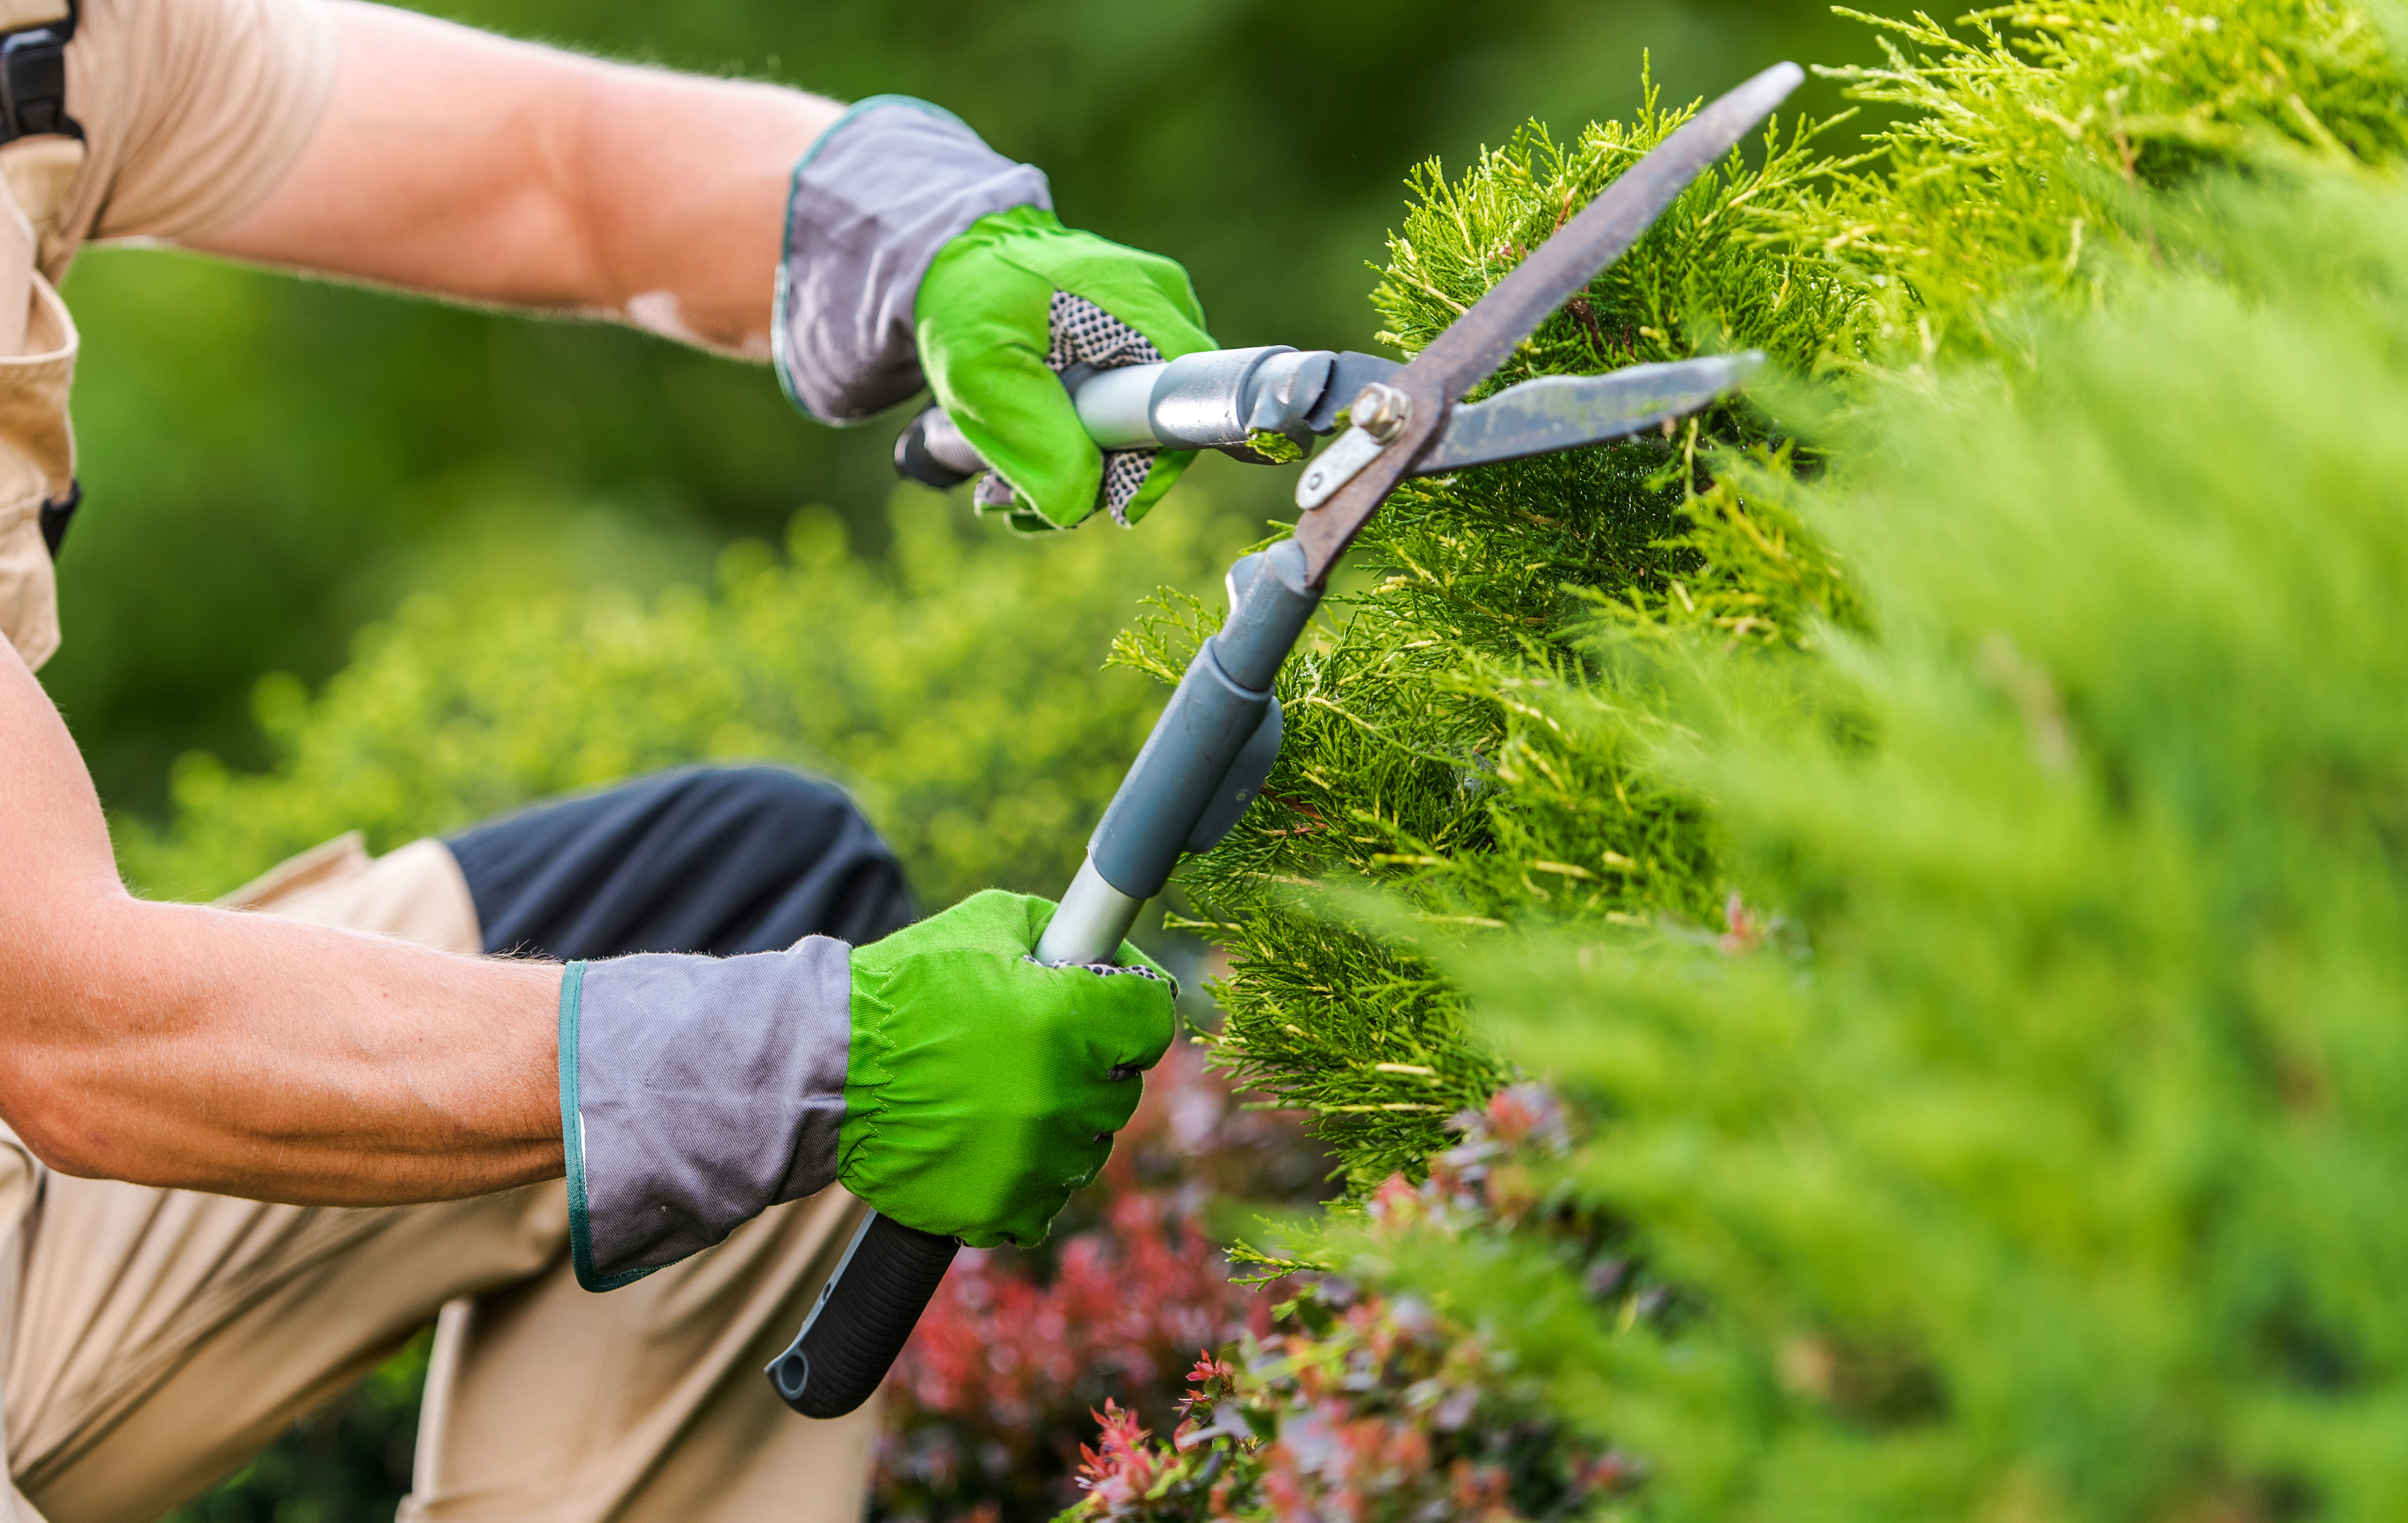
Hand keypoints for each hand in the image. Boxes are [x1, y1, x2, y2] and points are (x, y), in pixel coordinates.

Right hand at [558, 890, 1174, 1288]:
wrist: (827, 1070)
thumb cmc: (907, 989)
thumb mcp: (987, 923)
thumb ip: (1062, 932)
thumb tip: (1110, 949)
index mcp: (1069, 1020)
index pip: (1154, 1018)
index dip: (1131, 1008)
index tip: (1107, 1009)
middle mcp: (1063, 1095)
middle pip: (1123, 1086)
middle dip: (1091, 1065)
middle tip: (1037, 1049)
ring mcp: (1035, 1160)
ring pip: (1087, 1146)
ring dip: (1060, 1123)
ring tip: (1002, 1097)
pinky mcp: (1002, 1208)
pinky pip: (1045, 1201)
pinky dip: (1025, 1178)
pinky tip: (989, 1145)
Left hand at [774, 98, 1212, 530]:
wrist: (957, 259)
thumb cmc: (967, 300)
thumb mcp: (979, 369)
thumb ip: (1031, 438)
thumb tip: (1073, 510)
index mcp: (1141, 304)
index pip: (1184, 405)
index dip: (1148, 469)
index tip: (1098, 504)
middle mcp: (1164, 311)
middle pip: (1161, 429)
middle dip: (1094, 482)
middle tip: (1012, 501)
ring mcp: (1152, 330)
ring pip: (1138, 434)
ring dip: (1073, 476)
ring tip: (1000, 491)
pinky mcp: (1132, 349)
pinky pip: (1121, 418)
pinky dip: (1072, 451)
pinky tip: (1021, 464)